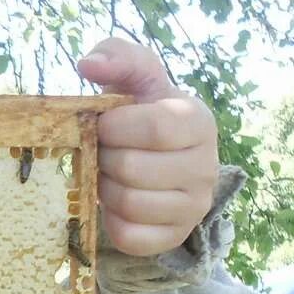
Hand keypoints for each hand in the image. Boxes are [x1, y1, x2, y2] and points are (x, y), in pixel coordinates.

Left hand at [76, 38, 217, 258]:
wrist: (163, 160)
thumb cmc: (143, 114)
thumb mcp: (136, 80)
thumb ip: (118, 57)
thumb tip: (87, 63)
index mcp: (199, 122)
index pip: (154, 127)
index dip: (115, 127)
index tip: (101, 124)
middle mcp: (206, 167)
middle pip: (134, 169)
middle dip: (104, 159)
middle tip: (101, 152)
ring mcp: (194, 207)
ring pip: (130, 204)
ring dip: (104, 189)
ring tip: (107, 175)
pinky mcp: (174, 237)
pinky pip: (130, 236)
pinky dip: (111, 221)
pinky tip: (114, 203)